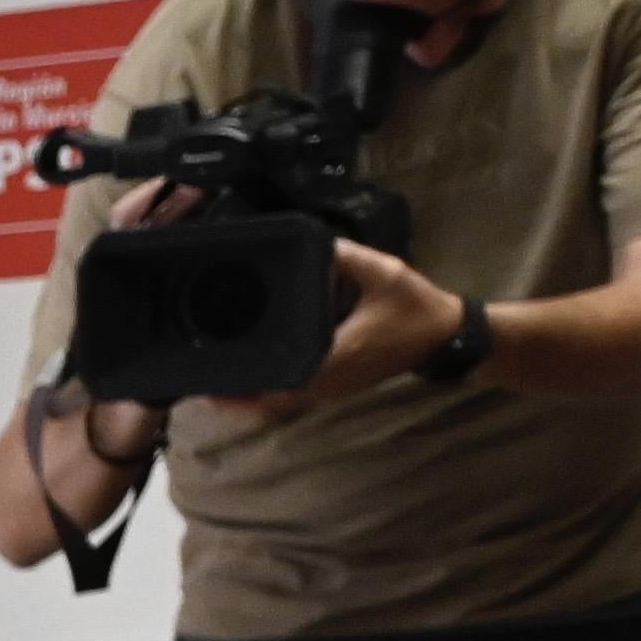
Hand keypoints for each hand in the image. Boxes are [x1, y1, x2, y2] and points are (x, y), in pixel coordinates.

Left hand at [191, 239, 459, 434]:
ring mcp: (328, 388)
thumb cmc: (415, 306)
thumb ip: (344, 256)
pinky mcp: (331, 385)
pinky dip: (265, 388)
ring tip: (211, 376)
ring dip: (246, 394)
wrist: (444, 335)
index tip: (209, 381)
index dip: (241, 388)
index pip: (278, 382)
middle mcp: (326, 382)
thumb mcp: (382, 271)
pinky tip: (248, 371)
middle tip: (196, 376)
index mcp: (333, 358)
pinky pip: (289, 392)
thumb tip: (311, 240)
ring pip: (276, 401)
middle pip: (266, 399)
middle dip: (231, 393)